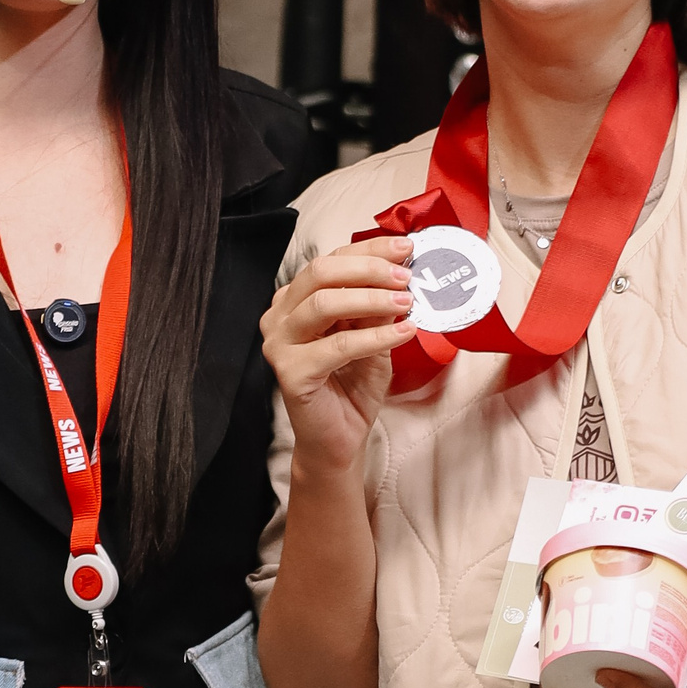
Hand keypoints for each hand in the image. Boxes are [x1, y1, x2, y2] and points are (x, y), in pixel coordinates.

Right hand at [260, 237, 415, 476]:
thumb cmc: (351, 387)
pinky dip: (374, 336)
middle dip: (369, 268)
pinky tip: (403, 332)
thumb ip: (379, 307)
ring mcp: (280, 344)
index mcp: (296, 300)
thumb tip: (402, 272)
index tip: (405, 247)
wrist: (339, 440)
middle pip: (321, 272)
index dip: (369, 249)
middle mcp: (280, 317)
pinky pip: (337, 346)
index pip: (331, 260)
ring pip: (324, 302)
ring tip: (406, 301)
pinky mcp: (290, 372)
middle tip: (406, 275)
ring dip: (371, 298)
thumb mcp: (373, 336)